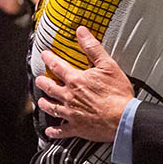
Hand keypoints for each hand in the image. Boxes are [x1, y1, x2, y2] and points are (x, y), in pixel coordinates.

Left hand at [34, 26, 133, 141]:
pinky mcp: (76, 128)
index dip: (49, 59)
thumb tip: (81, 32)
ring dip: (44, 103)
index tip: (44, 55)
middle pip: (49, 87)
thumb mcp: (108, 65)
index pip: (57, 66)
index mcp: (76, 80)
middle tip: (38, 79)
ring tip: (41, 101)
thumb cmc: (118, 93)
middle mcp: (69, 96)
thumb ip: (93, 48)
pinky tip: (50, 131)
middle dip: (42, 82)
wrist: (123, 119)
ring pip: (51, 108)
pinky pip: (60, 131)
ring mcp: (71, 113)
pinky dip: (53, 131)